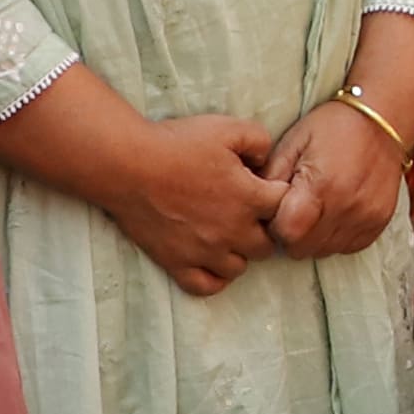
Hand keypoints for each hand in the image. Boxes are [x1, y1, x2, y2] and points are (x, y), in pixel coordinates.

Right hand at [102, 111, 283, 296]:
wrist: (127, 165)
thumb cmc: (176, 143)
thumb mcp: (226, 128)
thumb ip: (259, 141)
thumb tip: (266, 160)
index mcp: (248, 197)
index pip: (285, 208)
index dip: (279, 197)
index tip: (264, 189)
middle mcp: (232, 230)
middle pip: (267, 245)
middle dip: (263, 230)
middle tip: (247, 215)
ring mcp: (204, 251)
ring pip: (239, 267)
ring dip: (238, 253)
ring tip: (226, 235)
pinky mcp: (177, 263)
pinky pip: (206, 286)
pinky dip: (213, 277)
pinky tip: (209, 259)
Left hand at [267, 94, 411, 261]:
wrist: (381, 118)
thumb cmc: (332, 126)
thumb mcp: (293, 142)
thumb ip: (271, 177)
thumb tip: (255, 206)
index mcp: (321, 186)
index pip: (287, 233)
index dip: (274, 227)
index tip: (276, 212)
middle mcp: (347, 207)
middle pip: (304, 248)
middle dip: (292, 234)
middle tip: (293, 209)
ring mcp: (366, 217)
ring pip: (324, 251)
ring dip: (313, 237)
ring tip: (315, 209)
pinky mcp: (379, 222)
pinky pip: (347, 247)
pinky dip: (335, 236)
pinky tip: (333, 213)